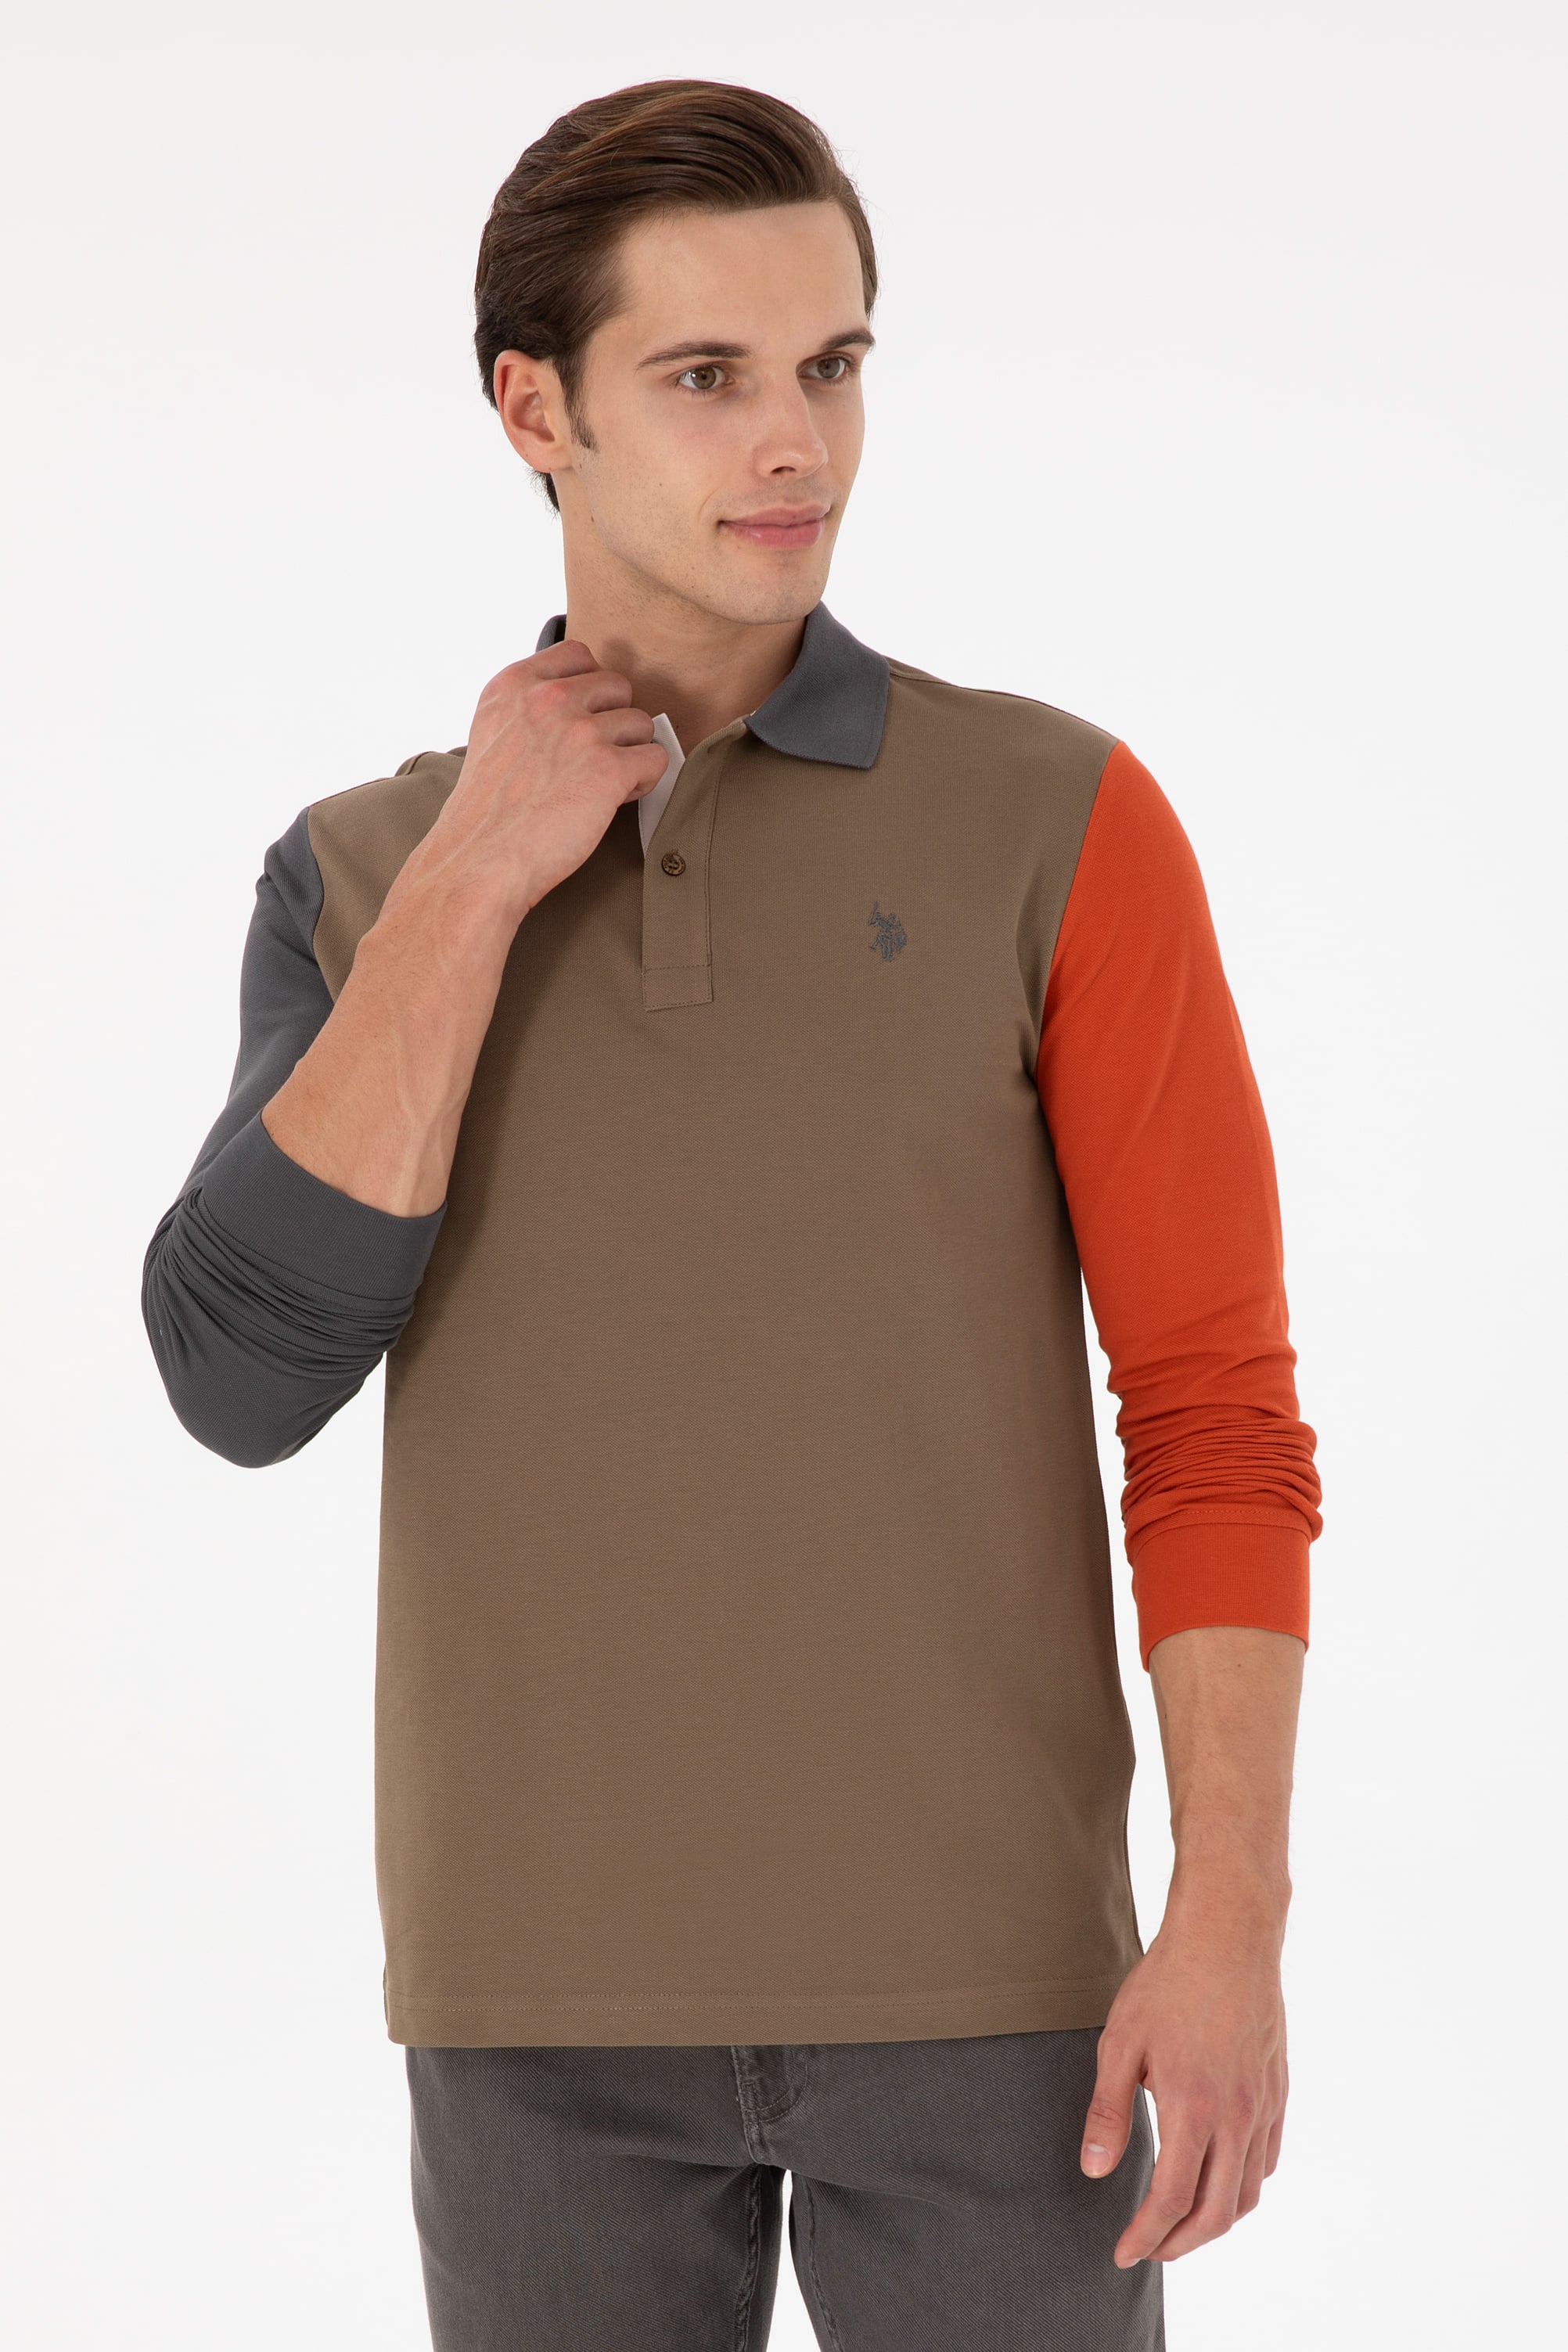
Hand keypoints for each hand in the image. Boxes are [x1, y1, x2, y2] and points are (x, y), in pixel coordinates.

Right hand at [399, 637, 669, 926]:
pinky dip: (643, 782)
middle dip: (612, 723)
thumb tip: (580, 696)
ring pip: (641, 723)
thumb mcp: (493, 733)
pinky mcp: (608, 768)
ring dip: (629, 754)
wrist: (480, 860)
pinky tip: (613, 800)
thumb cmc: (488, 810)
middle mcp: (547, 699)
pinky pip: (656, 759)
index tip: (579, 722)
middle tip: (590, 760)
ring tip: (599, 784)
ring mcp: (580, 731)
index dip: (590, 690)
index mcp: (514, 685)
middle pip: (617, 686)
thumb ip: (530, 706)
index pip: (579, 654)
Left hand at [1080, 1902, 1288, 2264]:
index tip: (1123, 2252)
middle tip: (1149, 2248)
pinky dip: (1244, 2187)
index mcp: (1192, 2108)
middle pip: (1216, 2212)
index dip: (1146, 2236)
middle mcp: (1236, 2117)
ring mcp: (1264, 2106)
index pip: (1171, 2200)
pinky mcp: (1278, 2091)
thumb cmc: (1168, 1982)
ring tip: (1181, 2225)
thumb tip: (1095, 2171)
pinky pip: (1267, 2160)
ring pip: (1249, 2192)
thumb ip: (1109, 2112)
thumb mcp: (1121, 2042)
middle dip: (1180, 2244)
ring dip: (1214, 2221)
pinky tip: (1220, 2181)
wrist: (1228, 1934)